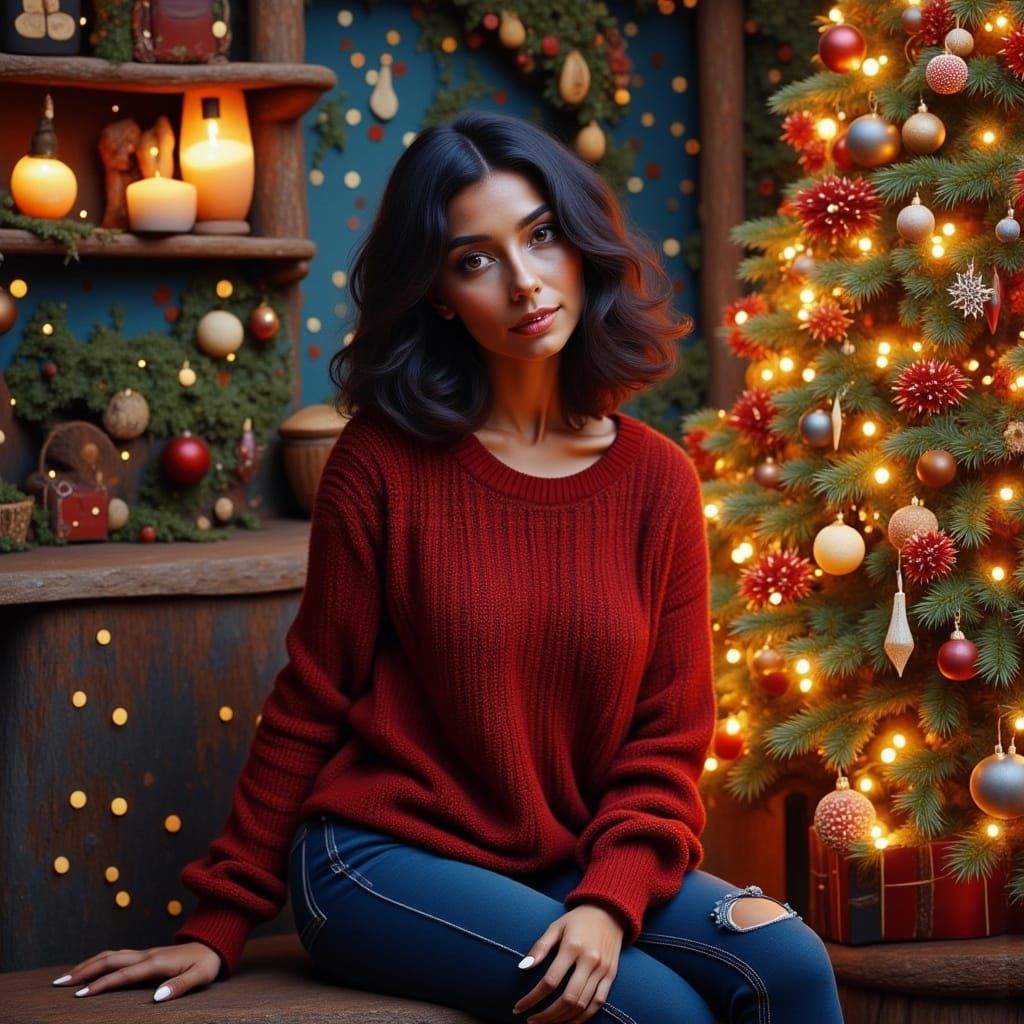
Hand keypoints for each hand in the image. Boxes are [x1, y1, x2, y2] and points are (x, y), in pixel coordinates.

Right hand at [51, 941, 221, 1002]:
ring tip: (66, 977)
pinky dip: (99, 960)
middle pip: (110, 959)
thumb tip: (156, 998)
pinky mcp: (145, 954)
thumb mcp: (200, 976)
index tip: (80, 995)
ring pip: (111, 954)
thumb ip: (179, 986)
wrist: (214, 943)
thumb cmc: (207, 963)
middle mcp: (147, 955)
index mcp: (157, 962)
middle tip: (60, 984)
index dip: (102, 984)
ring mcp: (145, 953)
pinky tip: (89, 968)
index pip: (123, 974)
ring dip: (88, 964)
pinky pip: (117, 955)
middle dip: (84, 971)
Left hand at [513, 904, 623, 1023]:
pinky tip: (568, 1021)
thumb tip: (522, 967)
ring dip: (562, 1019)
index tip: (518, 1008)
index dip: (532, 998)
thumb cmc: (578, 920)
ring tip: (546, 1023)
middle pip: (567, 999)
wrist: (609, 911)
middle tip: (531, 1021)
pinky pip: (598, 1003)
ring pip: (582, 1005)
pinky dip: (583, 1017)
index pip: (550, 981)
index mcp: (572, 946)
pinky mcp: (611, 975)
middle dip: (547, 1015)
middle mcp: (589, 960)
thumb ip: (540, 946)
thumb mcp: (556, 926)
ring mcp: (602, 969)